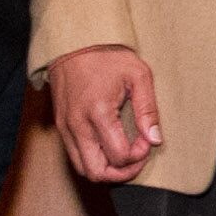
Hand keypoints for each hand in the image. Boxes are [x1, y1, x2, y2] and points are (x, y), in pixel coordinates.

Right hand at [47, 44, 161, 182]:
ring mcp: (65, 127)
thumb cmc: (107, 55)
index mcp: (98, 113)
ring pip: (83, 169)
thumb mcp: (138, 75)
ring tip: (125, 154)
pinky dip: (94, 159)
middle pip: (96, 173)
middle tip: (137, 157)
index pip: (119, 157)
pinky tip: (110, 146)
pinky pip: (75, 156)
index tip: (146, 140)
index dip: (138, 156)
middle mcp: (77, 125)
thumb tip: (154, 139)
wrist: (74, 42)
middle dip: (121, 173)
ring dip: (107, 169)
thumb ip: (148, 110)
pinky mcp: (61, 126)